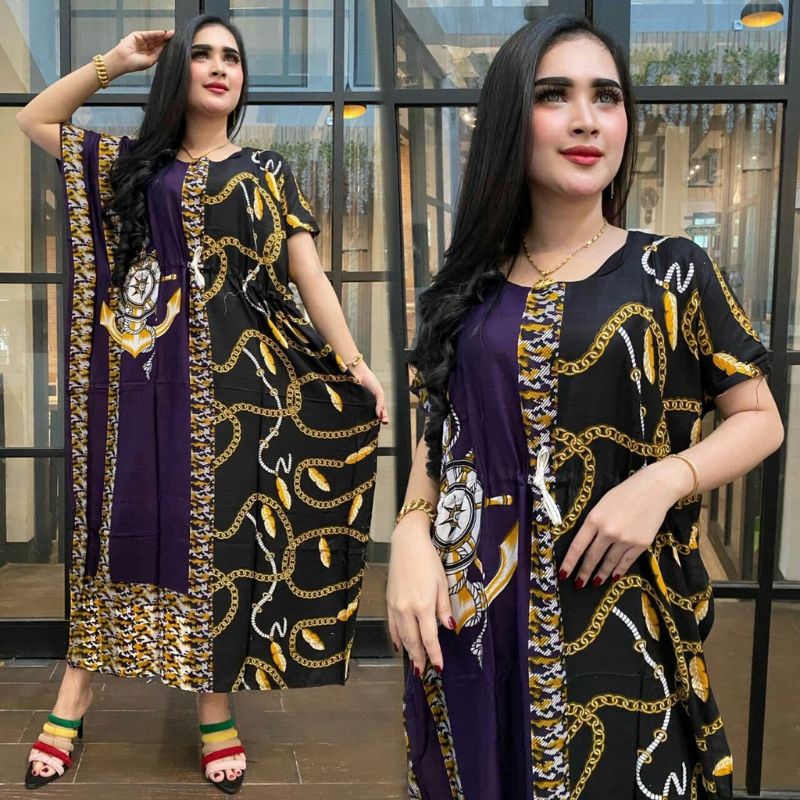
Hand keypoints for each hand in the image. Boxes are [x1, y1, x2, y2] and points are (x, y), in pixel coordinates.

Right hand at [106, 29, 173, 76]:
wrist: (123, 61)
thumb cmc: (134, 64)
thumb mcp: (150, 60)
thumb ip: (158, 54)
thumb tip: (165, 47)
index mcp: (150, 54)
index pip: (160, 48)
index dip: (167, 45)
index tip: (176, 43)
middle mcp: (147, 47)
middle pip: (158, 42)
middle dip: (166, 39)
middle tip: (175, 36)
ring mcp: (142, 41)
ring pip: (154, 37)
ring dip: (163, 35)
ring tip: (171, 34)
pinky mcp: (137, 35)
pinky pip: (148, 34)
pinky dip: (155, 33)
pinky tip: (162, 33)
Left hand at [350, 362, 388, 423]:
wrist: (358, 373)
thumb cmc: (370, 381)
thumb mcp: (379, 392)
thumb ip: (380, 403)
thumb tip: (379, 415)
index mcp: (376, 402)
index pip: (381, 413)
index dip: (384, 417)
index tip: (385, 421)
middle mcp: (369, 405)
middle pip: (373, 416)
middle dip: (376, 420)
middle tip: (380, 422)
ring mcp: (361, 405)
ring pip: (365, 415)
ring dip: (368, 419)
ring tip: (372, 420)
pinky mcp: (353, 404)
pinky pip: (357, 411)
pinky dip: (360, 413)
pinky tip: (362, 416)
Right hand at [387, 515, 453, 673]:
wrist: (407, 544)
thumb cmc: (428, 560)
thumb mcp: (442, 583)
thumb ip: (443, 608)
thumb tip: (449, 628)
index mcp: (423, 606)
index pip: (429, 638)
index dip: (435, 654)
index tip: (439, 667)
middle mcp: (407, 609)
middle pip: (414, 641)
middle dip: (420, 658)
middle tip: (424, 671)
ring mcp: (395, 606)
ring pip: (401, 635)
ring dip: (408, 651)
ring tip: (414, 664)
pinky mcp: (389, 601)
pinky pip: (391, 625)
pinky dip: (395, 637)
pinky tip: (399, 645)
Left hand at [559, 459, 689, 587]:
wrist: (655, 489)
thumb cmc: (624, 493)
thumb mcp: (601, 504)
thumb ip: (593, 523)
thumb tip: (585, 544)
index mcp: (594, 519)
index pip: (577, 546)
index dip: (569, 563)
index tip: (563, 574)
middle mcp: (608, 532)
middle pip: (592, 557)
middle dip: (584, 573)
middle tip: (578, 584)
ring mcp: (625, 540)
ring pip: (609, 562)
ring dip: (601, 574)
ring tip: (595, 583)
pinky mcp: (640, 544)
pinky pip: (626, 562)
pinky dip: (618, 571)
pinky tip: (613, 577)